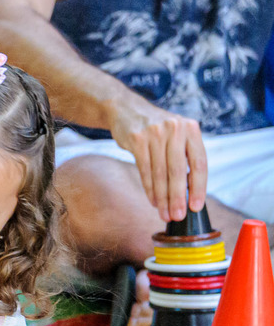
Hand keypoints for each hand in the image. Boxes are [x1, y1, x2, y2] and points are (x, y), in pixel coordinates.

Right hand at [108, 97, 206, 221]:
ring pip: (160, 174)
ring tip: (165, 213)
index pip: (199, 163)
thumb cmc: (155, 128)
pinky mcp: (137, 140)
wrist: (126, 109)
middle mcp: (175, 129)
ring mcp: (155, 134)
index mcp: (191, 129)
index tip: (196, 206)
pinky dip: (149, 189)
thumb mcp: (176, 134)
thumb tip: (190, 191)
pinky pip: (145, 171)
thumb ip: (185, 155)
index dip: (199, 187)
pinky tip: (153, 200)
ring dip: (163, 198)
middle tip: (178, 216)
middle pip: (179, 171)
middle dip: (178, 197)